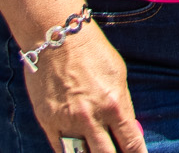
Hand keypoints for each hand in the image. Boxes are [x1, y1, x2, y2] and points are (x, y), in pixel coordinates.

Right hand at [23, 21, 147, 152]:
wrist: (56, 37)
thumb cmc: (92, 52)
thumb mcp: (118, 75)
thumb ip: (122, 105)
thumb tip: (128, 129)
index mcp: (114, 105)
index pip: (131, 144)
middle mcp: (91, 118)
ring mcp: (66, 122)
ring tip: (96, 149)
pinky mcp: (47, 122)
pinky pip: (59, 148)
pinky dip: (69, 150)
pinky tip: (77, 148)